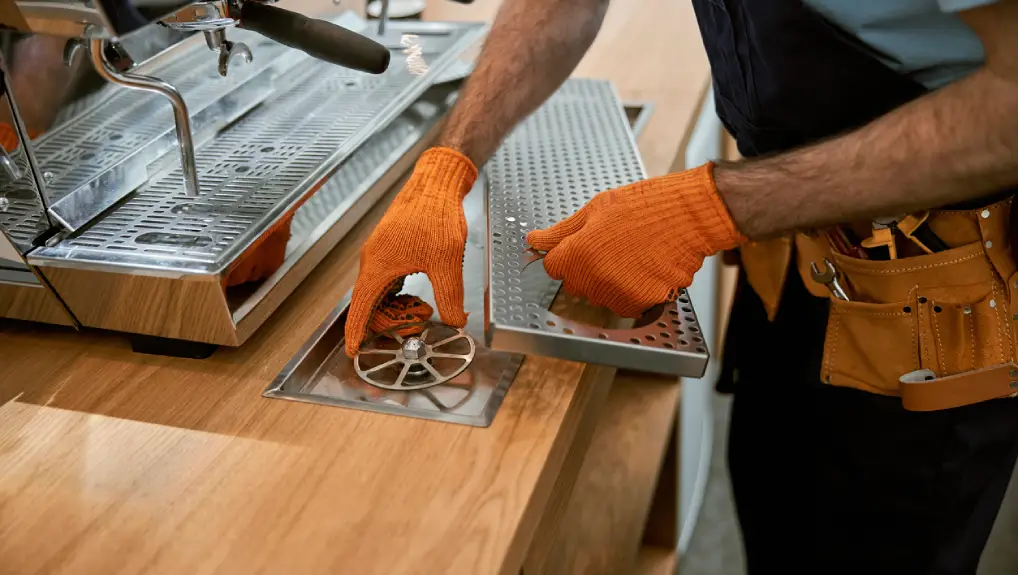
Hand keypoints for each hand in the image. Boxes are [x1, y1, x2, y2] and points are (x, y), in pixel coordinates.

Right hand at [345, 147, 477, 356]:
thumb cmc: (435, 215)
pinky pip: (387, 283)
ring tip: (424, 310)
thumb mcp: (447, 261)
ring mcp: (380, 256)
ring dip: (397, 309)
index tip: (351, 352)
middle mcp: (373, 262)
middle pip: (371, 305)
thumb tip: (455, 322)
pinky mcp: (390, 251)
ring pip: (380, 294)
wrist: (436, 185)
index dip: (355, 333)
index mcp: (378, 266)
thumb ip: (450, 296)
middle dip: (391, 322)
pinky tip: (418, 296)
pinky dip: (399, 296)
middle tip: (418, 324)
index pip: (360, 307)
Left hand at [526, 162, 744, 316]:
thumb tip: (534, 240)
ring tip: (632, 255)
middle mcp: (596, 279)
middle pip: (576, 285)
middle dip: (587, 269)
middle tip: (612, 246)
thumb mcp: (595, 209)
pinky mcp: (643, 303)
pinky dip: (634, 291)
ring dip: (611, 283)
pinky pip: (627, 305)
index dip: (567, 255)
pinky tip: (646, 268)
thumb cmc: (644, 206)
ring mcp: (620, 294)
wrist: (688, 216)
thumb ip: (561, 232)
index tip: (583, 245)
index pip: (553, 268)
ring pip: (601, 297)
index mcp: (578, 254)